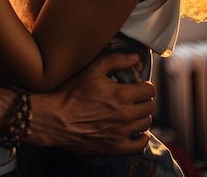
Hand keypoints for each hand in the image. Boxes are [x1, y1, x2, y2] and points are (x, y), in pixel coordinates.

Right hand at [31, 52, 153, 154]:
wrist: (57, 119)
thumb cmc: (72, 93)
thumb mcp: (92, 70)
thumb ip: (116, 60)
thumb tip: (136, 57)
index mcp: (122, 94)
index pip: (149, 90)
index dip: (144, 85)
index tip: (137, 86)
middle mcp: (126, 114)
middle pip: (149, 106)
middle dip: (143, 100)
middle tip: (133, 98)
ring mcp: (122, 133)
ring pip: (146, 124)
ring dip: (141, 117)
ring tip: (131, 112)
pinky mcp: (116, 147)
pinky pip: (139, 145)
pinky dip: (141, 139)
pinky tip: (135, 132)